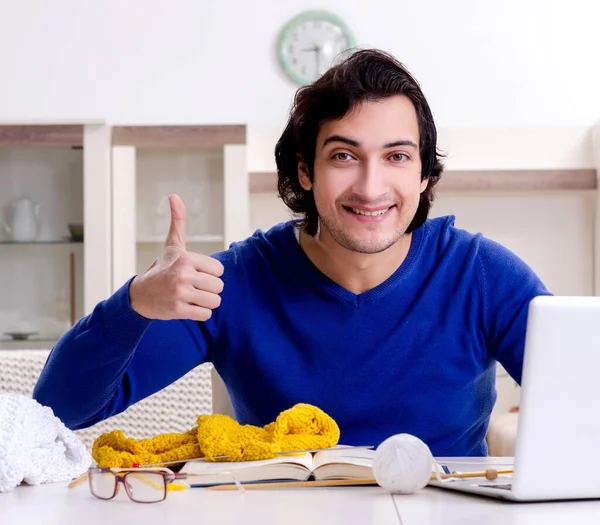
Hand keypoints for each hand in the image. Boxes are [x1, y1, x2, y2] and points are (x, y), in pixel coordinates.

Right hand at [129, 194, 224, 321]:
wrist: (140, 295)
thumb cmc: (162, 268)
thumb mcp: (172, 245)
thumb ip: (178, 221)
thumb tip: (173, 195)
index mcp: (185, 258)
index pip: (219, 270)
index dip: (210, 273)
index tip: (196, 273)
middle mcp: (182, 275)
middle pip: (219, 287)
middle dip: (209, 289)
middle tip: (194, 287)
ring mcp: (180, 294)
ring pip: (214, 302)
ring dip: (206, 302)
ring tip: (192, 296)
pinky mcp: (178, 311)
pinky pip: (205, 315)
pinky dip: (199, 313)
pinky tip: (187, 306)